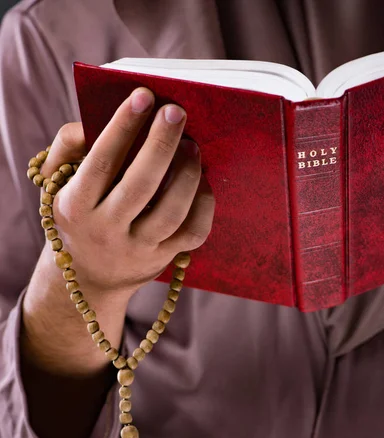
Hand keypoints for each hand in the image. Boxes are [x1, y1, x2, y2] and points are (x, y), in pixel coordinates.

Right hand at [40, 87, 214, 295]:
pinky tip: (203, 181)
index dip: (123, 127)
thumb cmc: (78, 214)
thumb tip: (96, 122)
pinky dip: (204, 203)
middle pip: (139, 186)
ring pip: (170, 212)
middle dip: (161, 144)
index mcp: (76, 206)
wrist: (89, 275)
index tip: (143, 95)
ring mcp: (137, 249)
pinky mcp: (162, 259)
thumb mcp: (59, 184)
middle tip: (176, 112)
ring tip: (192, 145)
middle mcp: (106, 230)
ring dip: (187, 173)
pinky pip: (192, 232)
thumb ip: (70, 147)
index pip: (102, 163)